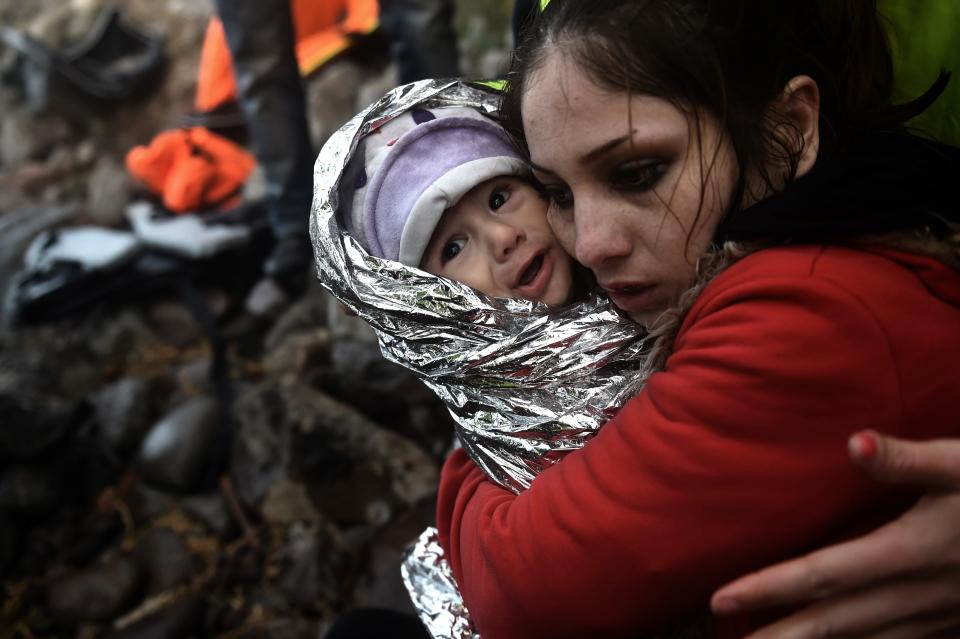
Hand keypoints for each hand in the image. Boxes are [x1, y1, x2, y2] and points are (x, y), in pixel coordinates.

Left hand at [710, 431, 959, 638]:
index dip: (768, 588)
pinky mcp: (953, 621)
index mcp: (907, 552)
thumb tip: (855, 442)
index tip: (720, 600)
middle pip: (834, 622)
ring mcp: (938, 614)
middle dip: (778, 636)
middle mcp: (916, 593)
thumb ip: (909, 460)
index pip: (821, 575)